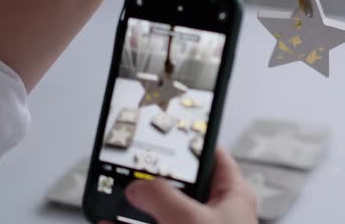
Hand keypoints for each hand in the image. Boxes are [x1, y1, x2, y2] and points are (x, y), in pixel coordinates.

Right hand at [101, 148, 257, 223]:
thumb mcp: (190, 220)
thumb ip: (162, 198)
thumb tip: (139, 188)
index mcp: (233, 194)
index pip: (211, 155)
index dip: (189, 141)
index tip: (163, 130)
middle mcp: (216, 211)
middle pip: (181, 184)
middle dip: (152, 177)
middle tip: (128, 165)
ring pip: (162, 212)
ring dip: (136, 206)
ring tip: (111, 192)